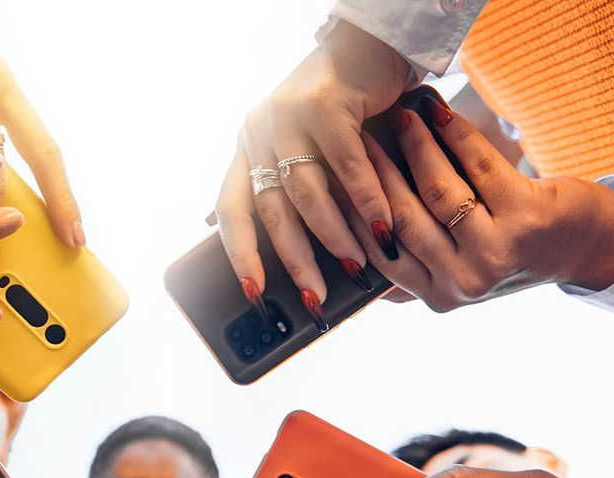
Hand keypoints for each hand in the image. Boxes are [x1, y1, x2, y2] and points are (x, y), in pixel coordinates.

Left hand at [216, 21, 412, 318]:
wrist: (372, 44)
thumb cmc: (346, 107)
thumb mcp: (312, 151)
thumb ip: (300, 192)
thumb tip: (293, 254)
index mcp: (248, 146)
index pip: (231, 209)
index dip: (240, 254)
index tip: (254, 292)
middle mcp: (258, 130)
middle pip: (272, 211)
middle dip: (295, 261)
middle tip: (315, 296)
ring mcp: (287, 115)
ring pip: (307, 193)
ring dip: (334, 235)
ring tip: (355, 264)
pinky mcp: (323, 103)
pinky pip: (345, 167)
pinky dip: (366, 201)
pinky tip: (381, 226)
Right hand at [360, 92, 613, 310]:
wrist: (583, 247)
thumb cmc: (511, 251)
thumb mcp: (457, 273)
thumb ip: (412, 273)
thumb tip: (354, 256)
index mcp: (439, 297)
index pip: (383, 250)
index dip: (358, 209)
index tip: (340, 172)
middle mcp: (464, 282)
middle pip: (403, 219)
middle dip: (378, 172)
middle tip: (360, 137)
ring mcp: (495, 253)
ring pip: (438, 191)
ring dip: (415, 147)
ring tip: (401, 116)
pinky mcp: (525, 217)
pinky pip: (478, 166)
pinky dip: (455, 134)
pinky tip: (438, 112)